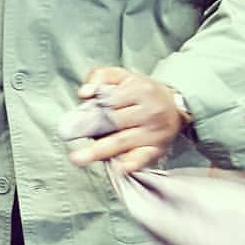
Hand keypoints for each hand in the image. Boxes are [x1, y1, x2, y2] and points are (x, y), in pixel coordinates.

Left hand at [69, 67, 184, 172]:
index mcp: (140, 90)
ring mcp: (154, 132)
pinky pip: (144, 157)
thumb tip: (84, 94)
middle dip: (92, 130)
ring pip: (123, 140)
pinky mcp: (157, 148)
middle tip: (70, 138)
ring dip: (100, 150)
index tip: (79, 117)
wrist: (174, 105)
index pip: (110, 101)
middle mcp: (149, 111)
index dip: (94, 108)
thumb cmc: (139, 90)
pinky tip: (120, 168)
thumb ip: (98, 77)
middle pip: (115, 122)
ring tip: (78, 158)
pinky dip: (132, 163)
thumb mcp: (120, 75)